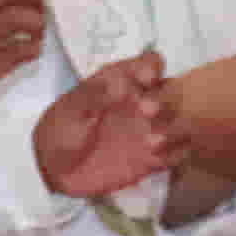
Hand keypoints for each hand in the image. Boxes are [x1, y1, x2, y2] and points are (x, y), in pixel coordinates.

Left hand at [32, 50, 179, 199]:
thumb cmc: (59, 131)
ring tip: (150, 142)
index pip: (149, 64)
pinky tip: (158, 159)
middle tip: (146, 110)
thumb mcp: (70, 110)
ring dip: (174, 128)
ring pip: (181, 120)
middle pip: (172, 90)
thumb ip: (93, 95)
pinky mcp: (153, 158)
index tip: (145, 79)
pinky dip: (178, 153)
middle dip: (166, 98)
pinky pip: (180, 152)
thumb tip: (121, 83)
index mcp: (120, 83)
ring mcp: (149, 130)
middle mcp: (140, 102)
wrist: (54, 172)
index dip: (152, 67)